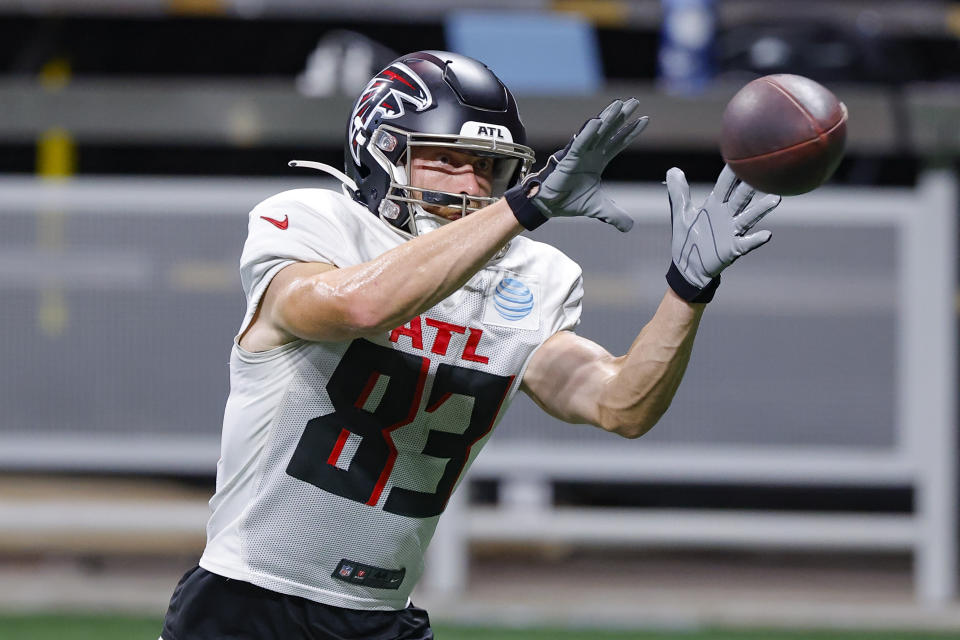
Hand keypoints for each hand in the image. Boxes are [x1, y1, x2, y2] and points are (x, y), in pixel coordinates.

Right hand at [505, 99, 647, 231]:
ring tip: (621, 104)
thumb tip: (630, 227)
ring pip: (597, 132)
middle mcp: (590, 153)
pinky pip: (580, 143)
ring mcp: (580, 154)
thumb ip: (615, 215)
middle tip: (635, 102)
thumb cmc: (568, 201)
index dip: (631, 132)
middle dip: (623, 117)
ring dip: (608, 118)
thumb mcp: (599, 209)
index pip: (618, 143)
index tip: (645, 120)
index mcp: (597, 161)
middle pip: (610, 131)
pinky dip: (589, 133)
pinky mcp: (568, 158)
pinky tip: (598, 121)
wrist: (548, 206)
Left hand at [666, 165, 780, 302]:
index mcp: (714, 205)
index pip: (724, 185)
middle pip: (740, 198)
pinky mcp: (732, 249)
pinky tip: (766, 234)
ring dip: (761, 209)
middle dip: (749, 186)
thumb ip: (678, 192)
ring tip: (775, 199)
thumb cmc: (688, 237)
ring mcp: (732, 231)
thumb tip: (673, 170)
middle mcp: (726, 215)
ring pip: (748, 217)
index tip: (739, 157)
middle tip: (763, 172)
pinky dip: (755, 239)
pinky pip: (746, 243)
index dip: (730, 173)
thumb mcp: (681, 213)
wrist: (688, 265)